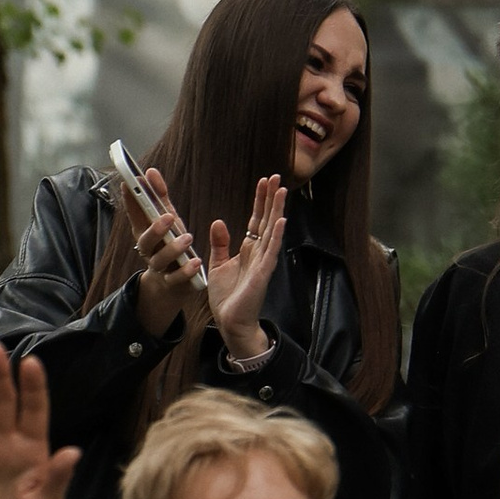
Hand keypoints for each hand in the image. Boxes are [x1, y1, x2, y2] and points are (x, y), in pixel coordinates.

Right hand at [124, 168, 209, 337]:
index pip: (135, 216)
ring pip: (160, 260)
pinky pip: (177, 279)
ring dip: (173, 249)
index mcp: (145, 234)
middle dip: (154, 228)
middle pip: (145, 241)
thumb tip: (150, 172)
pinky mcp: (173, 283)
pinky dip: (185, 271)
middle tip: (168, 216)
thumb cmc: (169, 245)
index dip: (131, 201)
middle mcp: (149, 251)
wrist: (173, 286)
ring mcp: (160, 268)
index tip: (130, 183)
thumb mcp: (168, 220)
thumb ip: (160, 198)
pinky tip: (195, 262)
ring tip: (187, 238)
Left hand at [205, 178, 286, 366]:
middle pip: (267, 219)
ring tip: (282, 190)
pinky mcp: (263, 273)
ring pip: (272, 230)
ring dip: (277, 210)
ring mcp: (263, 262)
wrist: (230, 322)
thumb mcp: (217, 264)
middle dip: (271, 198)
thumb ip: (220, 243)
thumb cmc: (226, 297)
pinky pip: (271, 251)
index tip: (264, 181)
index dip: (260, 200)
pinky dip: (276, 235)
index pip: (256, 219)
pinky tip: (281, 220)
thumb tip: (219, 221)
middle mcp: (259, 252)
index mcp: (249, 249)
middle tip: (275, 176)